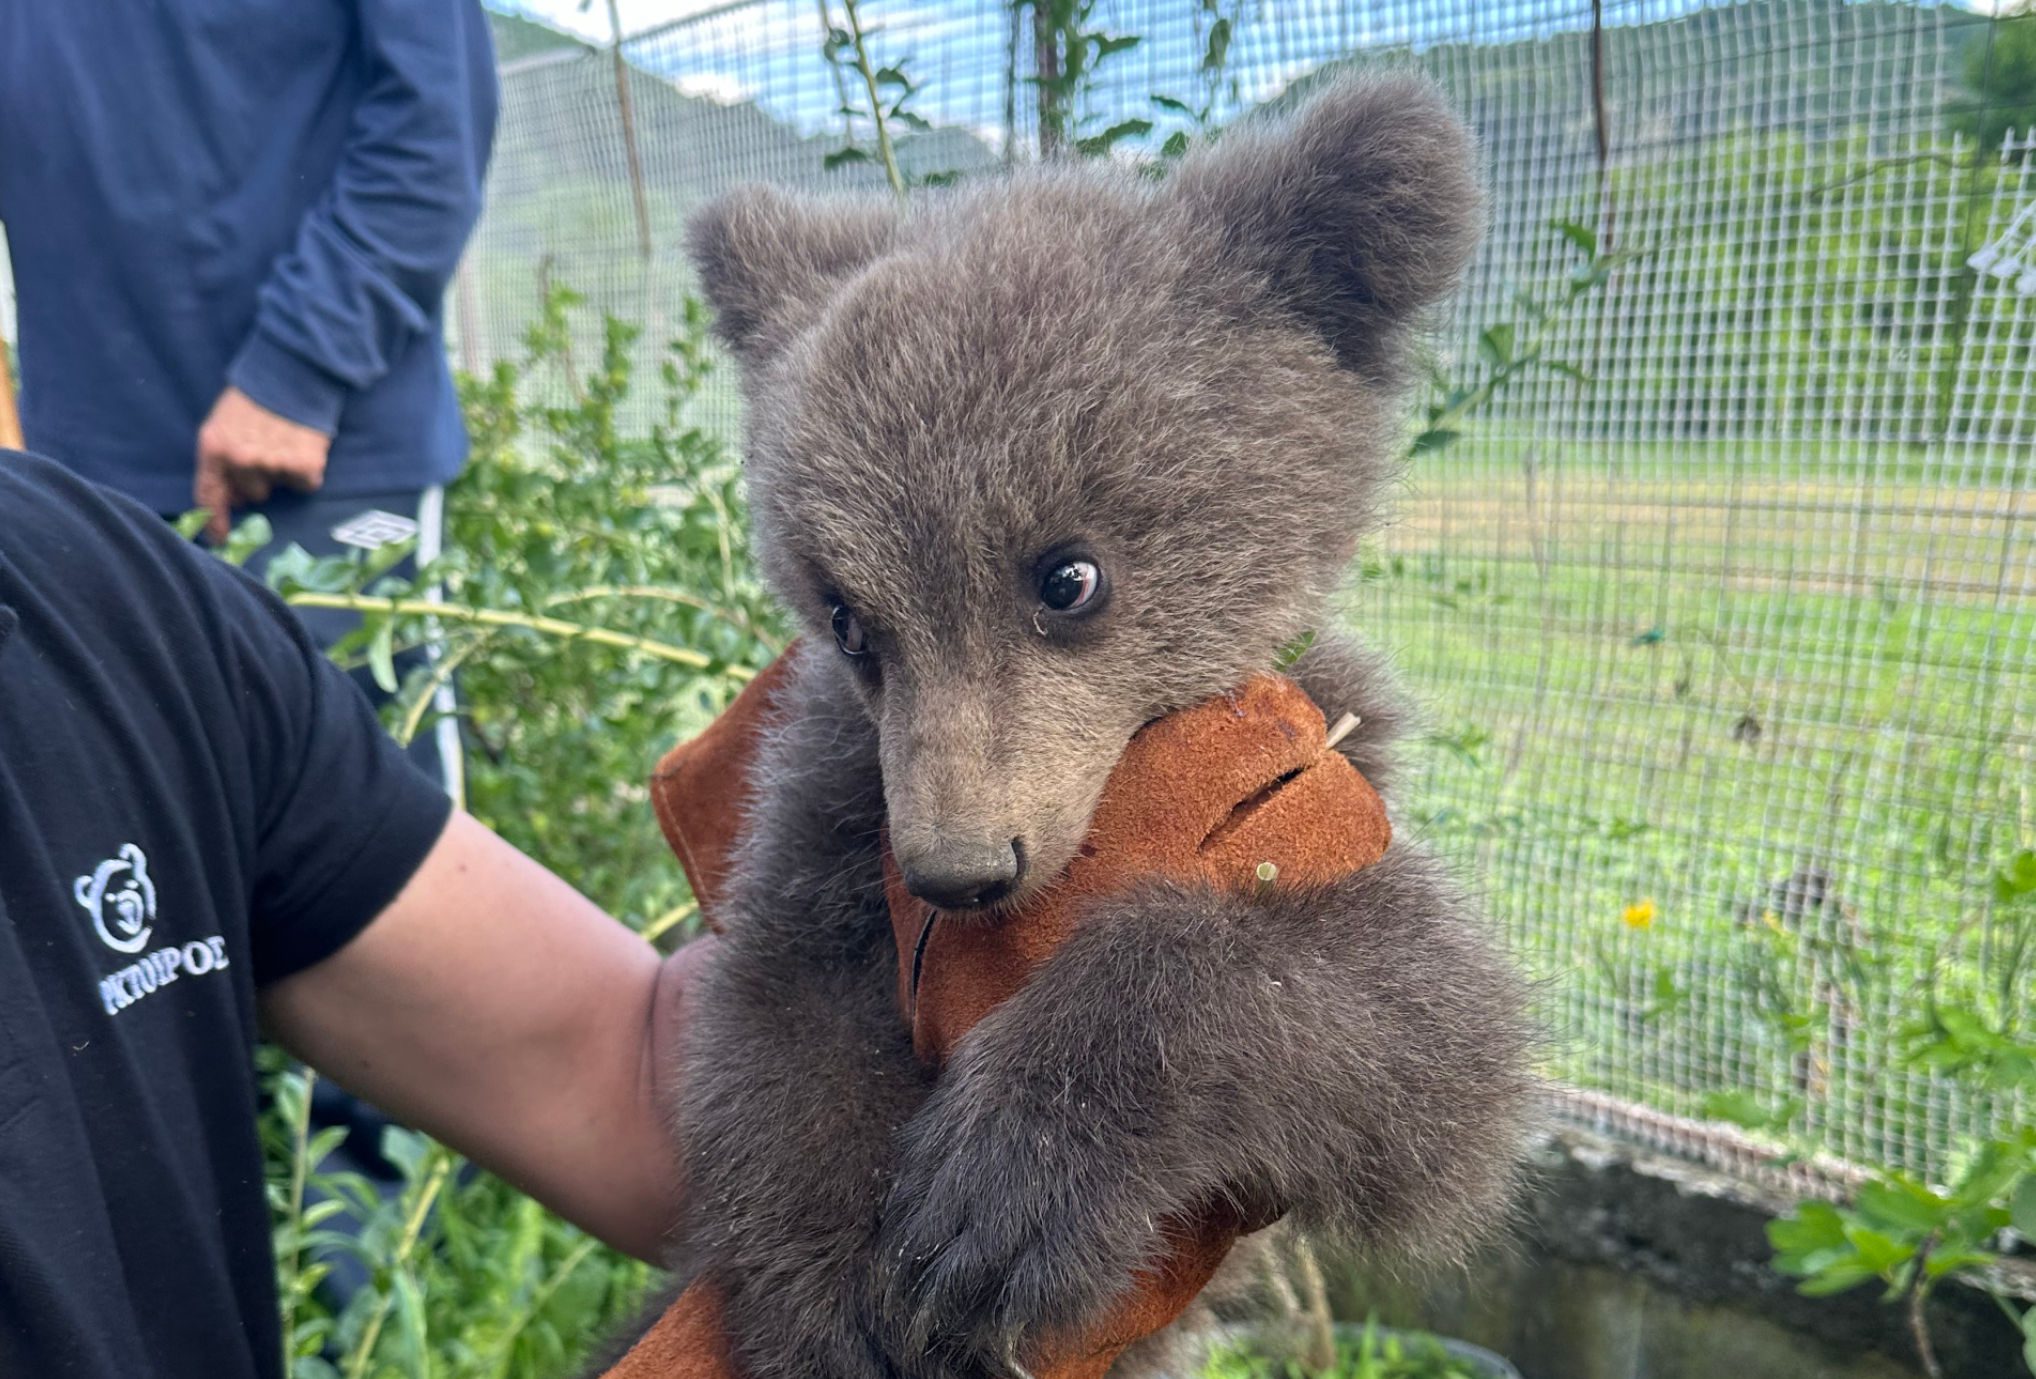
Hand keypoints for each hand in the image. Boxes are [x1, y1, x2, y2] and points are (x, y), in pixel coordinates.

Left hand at [195, 386, 331, 540]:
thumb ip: (222, 459)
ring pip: (277, 488)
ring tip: (287, 444)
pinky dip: (307, 471)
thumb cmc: (256, 397)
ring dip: (282, 472)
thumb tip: (232, 498)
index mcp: (215, 447)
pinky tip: (304, 447)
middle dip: (258, 480)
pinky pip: (304, 484)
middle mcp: (241, 459)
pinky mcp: (304, 466)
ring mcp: (272, 463)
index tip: (219, 539)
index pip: (208, 494)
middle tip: (269, 452)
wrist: (294, 372)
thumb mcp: (225, 423)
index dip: (215, 521)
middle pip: (250, 493)